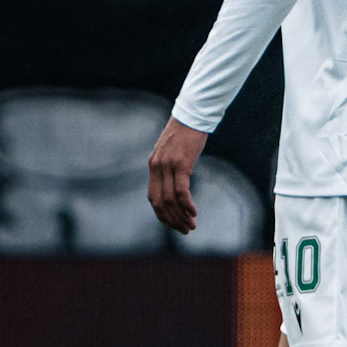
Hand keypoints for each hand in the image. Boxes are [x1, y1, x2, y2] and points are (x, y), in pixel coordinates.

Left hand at [148, 117, 206, 234]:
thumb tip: (175, 182)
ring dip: (181, 216)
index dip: (162, 215)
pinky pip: (181, 190)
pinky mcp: (181, 163)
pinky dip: (187, 205)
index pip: (153, 198)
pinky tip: (194, 212)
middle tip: (185, 230)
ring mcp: (168, 165)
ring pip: (170, 200)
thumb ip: (169, 166)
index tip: (174, 225)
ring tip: (191, 226)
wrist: (192, 115)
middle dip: (172, 220)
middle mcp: (157, 167)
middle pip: (160, 202)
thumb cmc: (186, 133)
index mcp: (153, 166)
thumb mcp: (172, 151)